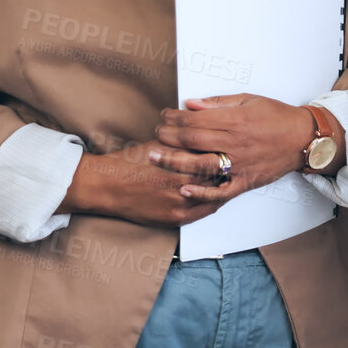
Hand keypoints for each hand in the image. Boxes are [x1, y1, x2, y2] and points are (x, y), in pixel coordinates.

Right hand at [60, 139, 228, 227]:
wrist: (108, 184)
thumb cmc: (133, 161)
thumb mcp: (162, 143)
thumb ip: (186, 139)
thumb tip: (207, 130)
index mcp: (183, 158)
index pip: (217, 154)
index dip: (227, 151)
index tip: (234, 148)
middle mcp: (185, 180)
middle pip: (220, 174)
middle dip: (229, 169)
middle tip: (238, 163)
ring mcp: (182, 201)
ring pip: (216, 193)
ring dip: (223, 187)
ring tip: (230, 179)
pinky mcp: (177, 217)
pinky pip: (206, 210)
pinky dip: (214, 201)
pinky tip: (217, 195)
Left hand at [155, 94, 314, 200]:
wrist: (304, 138)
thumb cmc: (278, 117)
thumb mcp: (249, 100)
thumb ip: (218, 103)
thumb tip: (190, 104)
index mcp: (236, 120)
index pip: (195, 119)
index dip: (174, 117)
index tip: (164, 116)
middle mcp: (235, 142)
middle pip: (192, 140)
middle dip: (168, 136)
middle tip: (156, 134)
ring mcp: (240, 164)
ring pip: (200, 165)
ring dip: (173, 161)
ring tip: (154, 157)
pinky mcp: (246, 181)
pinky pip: (222, 191)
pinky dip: (203, 192)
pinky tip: (185, 189)